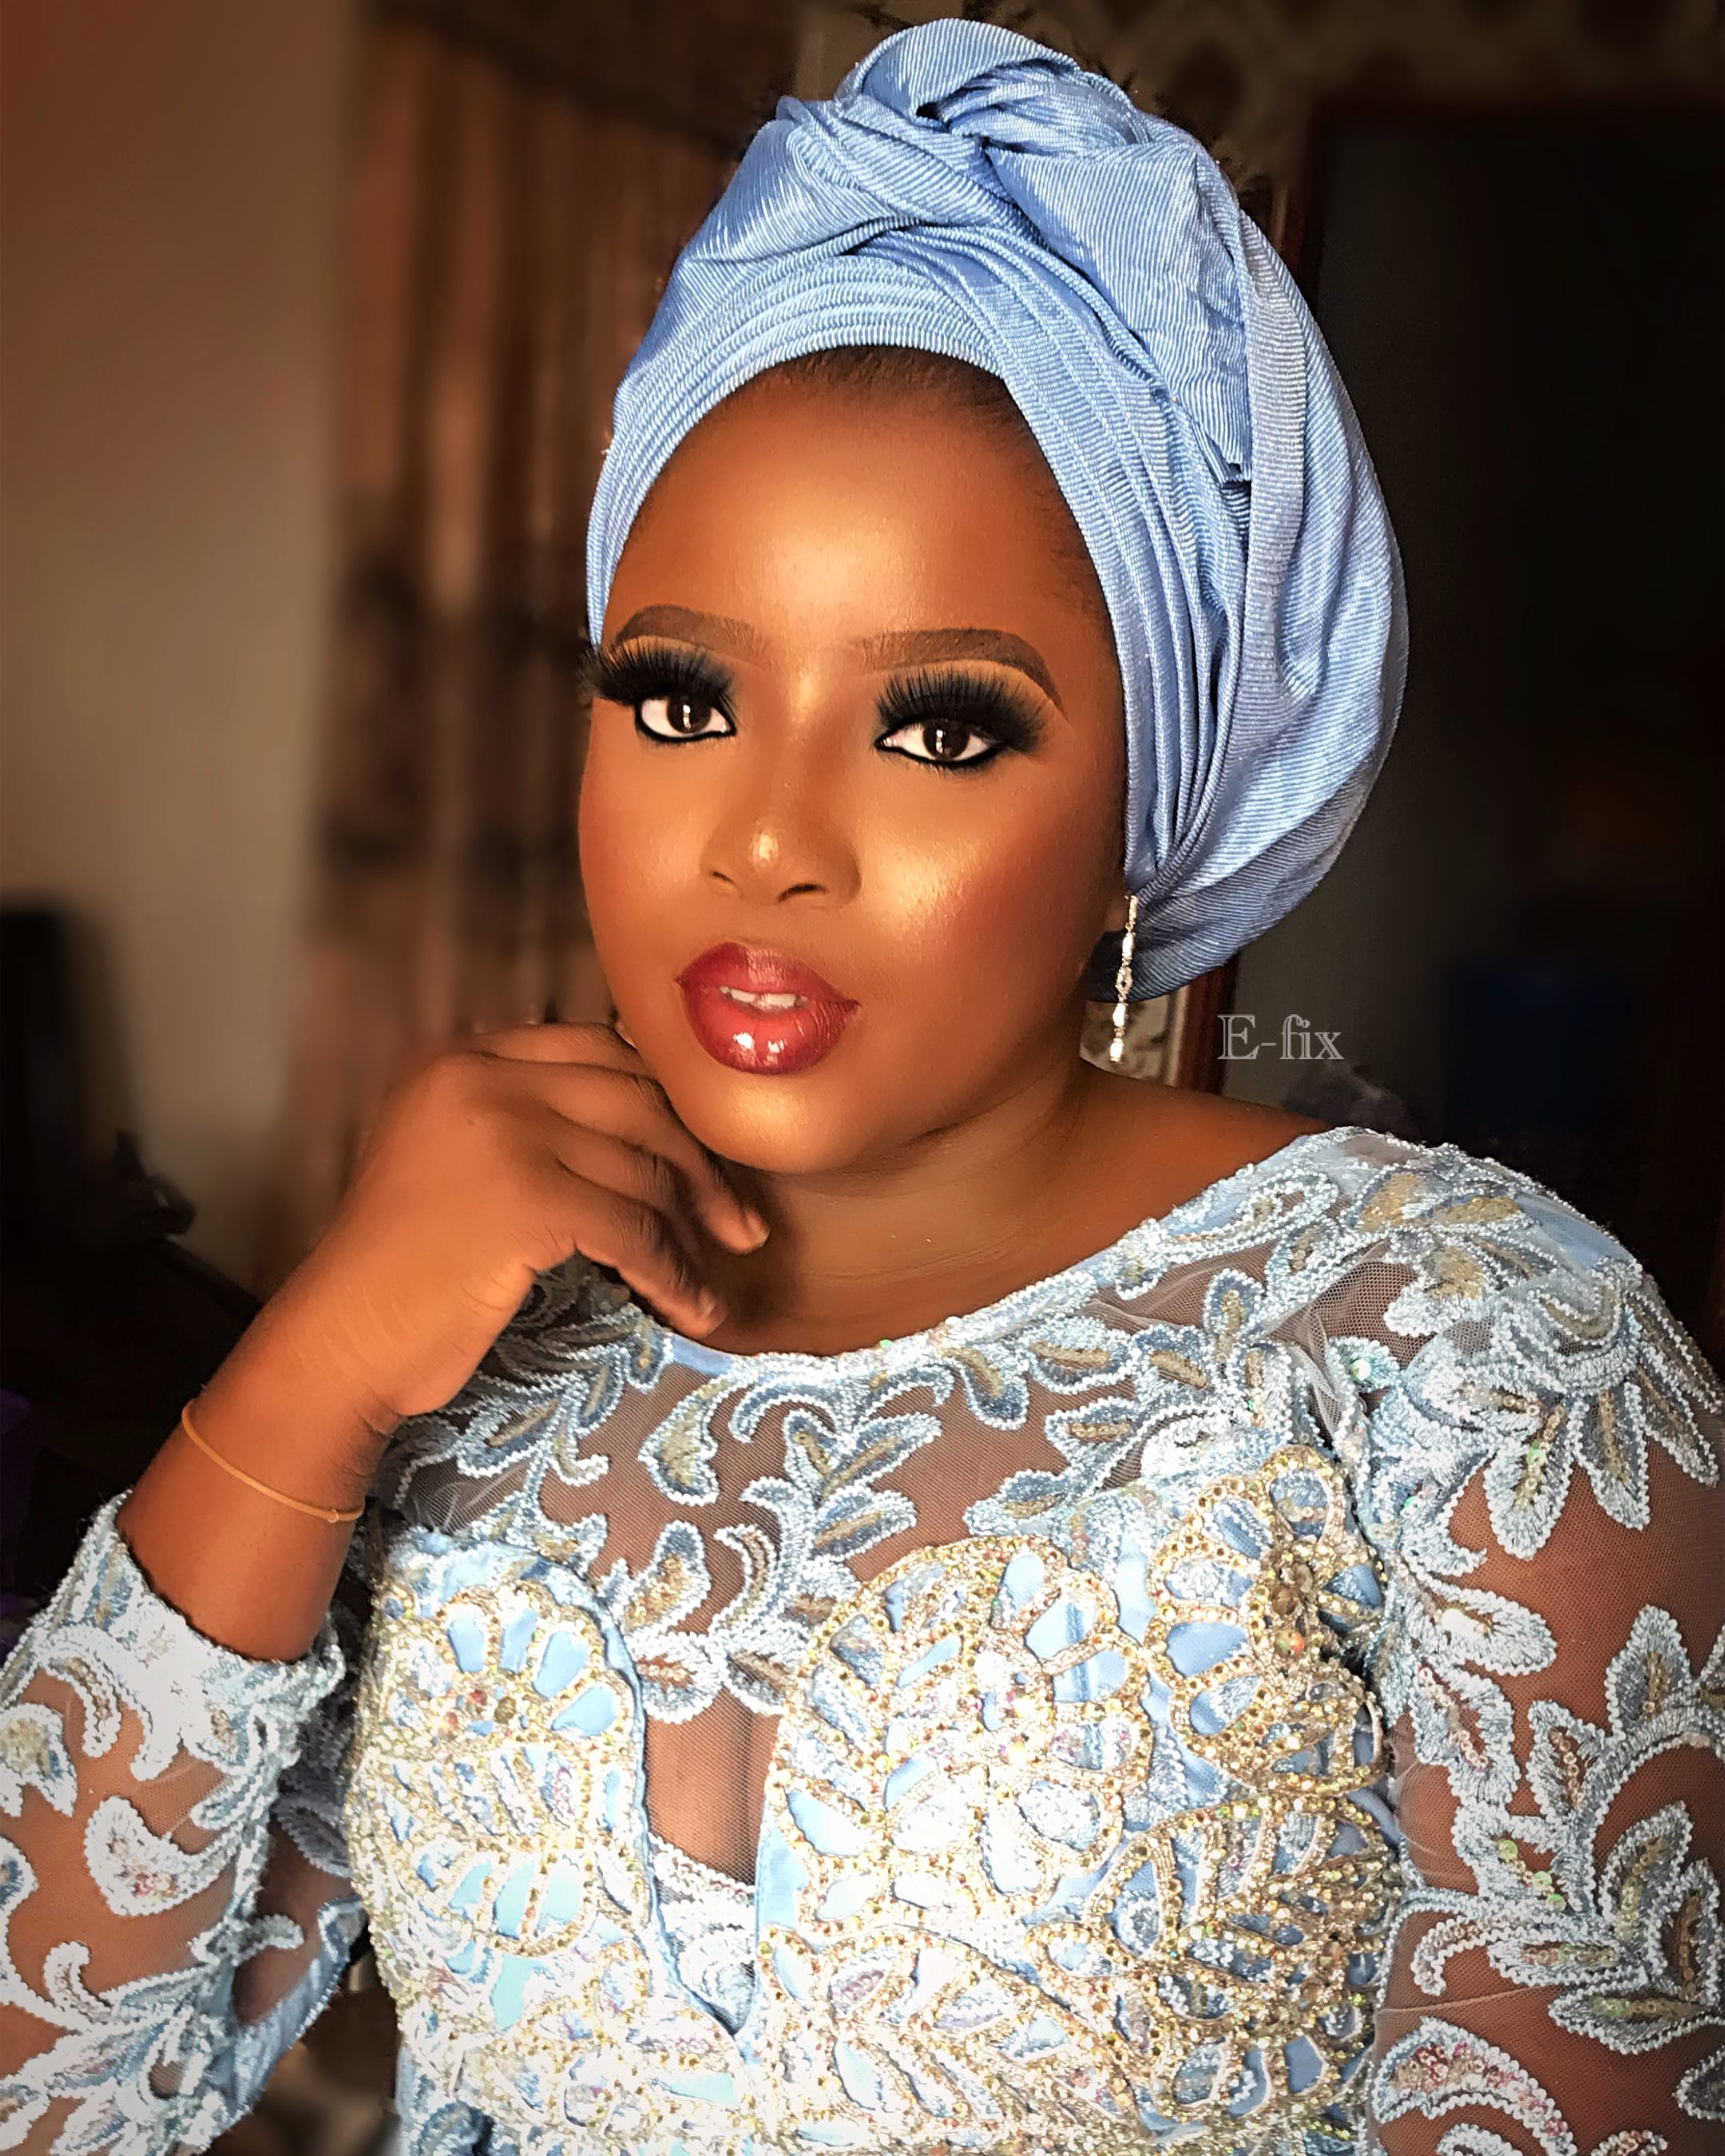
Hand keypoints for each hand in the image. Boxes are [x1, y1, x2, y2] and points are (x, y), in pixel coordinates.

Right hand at [267, 1023, 763, 1431]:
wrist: (339, 1340)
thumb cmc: (401, 1271)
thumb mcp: (455, 1163)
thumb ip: (527, 1122)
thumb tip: (648, 1128)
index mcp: (463, 1057)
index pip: (601, 1052)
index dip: (668, 1106)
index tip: (706, 1161)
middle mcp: (481, 1076)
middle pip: (637, 1099)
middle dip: (701, 1165)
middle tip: (738, 1226)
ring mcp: (503, 1131)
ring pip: (643, 1169)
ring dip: (691, 1235)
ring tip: (712, 1284)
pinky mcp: (525, 1198)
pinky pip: (633, 1228)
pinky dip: (673, 1272)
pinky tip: (689, 1307)